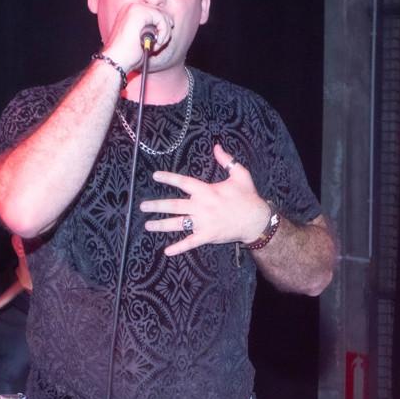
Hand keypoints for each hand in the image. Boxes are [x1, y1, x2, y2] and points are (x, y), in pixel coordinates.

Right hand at [103, 3, 174, 72]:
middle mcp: (130, 7)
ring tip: (157, 45)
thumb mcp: (141, 40)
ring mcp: (134, 8)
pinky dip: (163, 31)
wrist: (115, 62)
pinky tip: (157, 43)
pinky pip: (160, 17)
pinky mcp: (139, 12)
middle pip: (158, 10)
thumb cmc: (126, 57)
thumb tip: (168, 23)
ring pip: (161, 14)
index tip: (164, 36)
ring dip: (165, 31)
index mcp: (129, 13)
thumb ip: (151, 29)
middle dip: (165, 27)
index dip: (162, 23)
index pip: (152, 11)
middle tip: (162, 42)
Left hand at [140, 144, 271, 255]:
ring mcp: (203, 222)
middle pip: (174, 205)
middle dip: (156, 206)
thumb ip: (227, 161)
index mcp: (207, 191)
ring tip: (147, 225)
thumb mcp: (240, 175)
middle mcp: (201, 206)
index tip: (155, 176)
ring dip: (161, 225)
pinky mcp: (207, 236)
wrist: (256, 220)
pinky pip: (190, 243)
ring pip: (177, 224)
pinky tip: (167, 251)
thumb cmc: (248, 196)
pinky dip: (179, 248)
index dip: (168, 178)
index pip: (183, 182)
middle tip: (143, 206)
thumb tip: (216, 146)